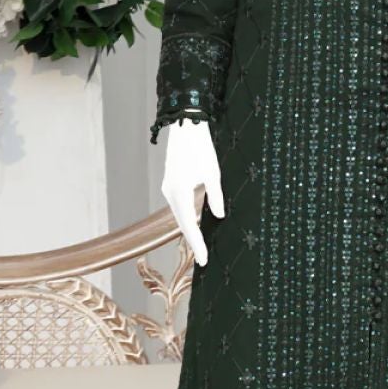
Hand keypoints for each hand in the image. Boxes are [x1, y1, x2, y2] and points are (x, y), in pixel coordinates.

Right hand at [160, 118, 224, 267]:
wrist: (185, 127)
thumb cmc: (201, 148)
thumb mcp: (213, 174)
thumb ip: (215, 197)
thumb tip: (219, 216)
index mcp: (180, 193)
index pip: (189, 226)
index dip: (197, 244)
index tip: (203, 260)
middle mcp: (171, 193)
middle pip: (182, 223)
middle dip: (193, 241)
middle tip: (203, 259)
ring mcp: (168, 188)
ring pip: (179, 214)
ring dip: (189, 229)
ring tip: (200, 245)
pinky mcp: (170, 182)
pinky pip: (178, 205)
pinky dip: (186, 216)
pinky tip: (195, 224)